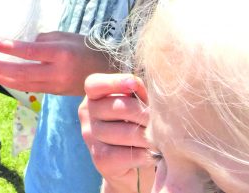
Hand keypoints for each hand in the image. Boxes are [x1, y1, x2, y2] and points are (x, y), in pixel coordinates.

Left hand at [0, 31, 113, 94]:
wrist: (108, 74)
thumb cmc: (85, 48)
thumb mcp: (65, 37)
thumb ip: (42, 40)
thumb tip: (21, 44)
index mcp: (61, 54)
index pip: (30, 52)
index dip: (9, 47)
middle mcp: (56, 72)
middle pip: (21, 73)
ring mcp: (54, 86)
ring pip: (21, 84)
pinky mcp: (52, 93)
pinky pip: (28, 88)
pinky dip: (11, 83)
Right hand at [80, 74, 153, 192]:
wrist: (132, 166)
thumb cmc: (136, 126)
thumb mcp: (136, 105)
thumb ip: (136, 92)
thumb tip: (137, 87)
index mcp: (93, 97)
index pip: (94, 84)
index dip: (114, 82)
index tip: (134, 83)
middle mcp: (87, 114)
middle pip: (118, 107)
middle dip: (145, 115)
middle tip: (161, 123)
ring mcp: (90, 137)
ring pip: (126, 133)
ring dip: (148, 138)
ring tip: (159, 140)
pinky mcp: (100, 159)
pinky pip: (128, 155)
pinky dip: (146, 155)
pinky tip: (153, 155)